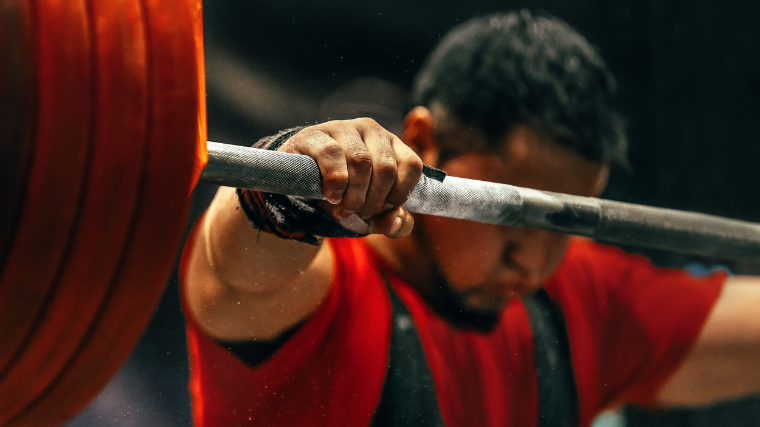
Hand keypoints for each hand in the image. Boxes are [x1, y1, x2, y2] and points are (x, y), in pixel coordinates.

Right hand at [277, 118, 421, 237]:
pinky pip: (331, 154)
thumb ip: (393, 223)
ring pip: (361, 161)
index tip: (382, 209)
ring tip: (342, 208)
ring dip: (353, 195)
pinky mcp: (316, 134)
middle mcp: (371, 130)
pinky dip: (335, 182)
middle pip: (386, 168)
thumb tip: (394, 221)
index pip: (411, 165)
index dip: (399, 194)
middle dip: (373, 201)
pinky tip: (331, 195)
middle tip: (357, 212)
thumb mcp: (373, 214)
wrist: (301, 187)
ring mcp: (343, 128)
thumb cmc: (345, 197)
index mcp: (392, 145)